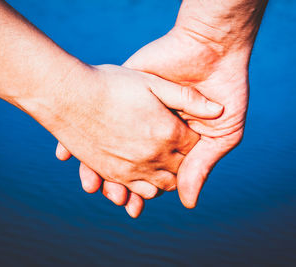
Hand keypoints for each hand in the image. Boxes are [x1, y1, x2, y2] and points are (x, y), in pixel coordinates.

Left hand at [57, 0, 265, 215]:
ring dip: (99, 166)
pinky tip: (70, 152)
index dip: (143, 190)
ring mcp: (137, 109)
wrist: (215, 49)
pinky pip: (99, 114)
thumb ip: (202, 165)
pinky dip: (84, 133)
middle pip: (130, 163)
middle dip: (120, 182)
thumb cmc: (225, 92)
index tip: (133, 206)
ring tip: (92, 183)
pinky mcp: (125, 89)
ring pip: (110, 144)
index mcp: (174, 140)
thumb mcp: (222, 133)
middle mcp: (152, 127)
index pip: (154, 172)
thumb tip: (188, 203)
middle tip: (113, 197)